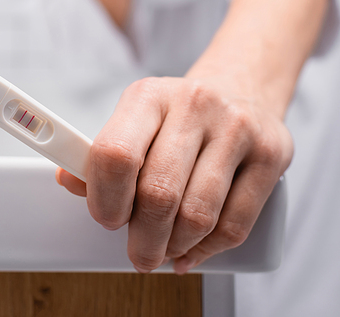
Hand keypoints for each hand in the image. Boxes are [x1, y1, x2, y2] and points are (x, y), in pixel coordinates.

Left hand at [56, 75, 292, 273]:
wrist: (242, 86)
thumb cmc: (179, 114)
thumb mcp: (137, 119)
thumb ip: (103, 153)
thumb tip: (69, 180)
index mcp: (149, 95)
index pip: (116, 154)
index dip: (105, 200)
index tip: (108, 219)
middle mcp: (193, 103)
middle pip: (158, 193)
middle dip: (143, 239)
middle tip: (139, 253)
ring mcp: (236, 126)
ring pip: (197, 214)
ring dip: (174, 247)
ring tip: (166, 249)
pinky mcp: (271, 152)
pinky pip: (235, 225)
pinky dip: (208, 251)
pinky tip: (193, 251)